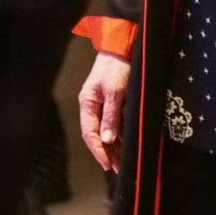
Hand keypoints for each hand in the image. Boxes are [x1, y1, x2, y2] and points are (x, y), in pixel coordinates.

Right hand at [79, 52, 131, 171]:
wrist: (123, 45)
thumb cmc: (117, 66)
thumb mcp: (115, 91)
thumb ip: (111, 116)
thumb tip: (107, 140)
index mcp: (87, 103)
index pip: (89, 133)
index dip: (98, 150)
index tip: (107, 164)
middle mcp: (93, 106)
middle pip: (98, 135)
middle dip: (107, 153)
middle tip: (118, 169)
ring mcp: (104, 104)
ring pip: (108, 131)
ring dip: (115, 147)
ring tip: (124, 163)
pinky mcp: (115, 101)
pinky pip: (116, 123)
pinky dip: (121, 135)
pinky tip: (128, 145)